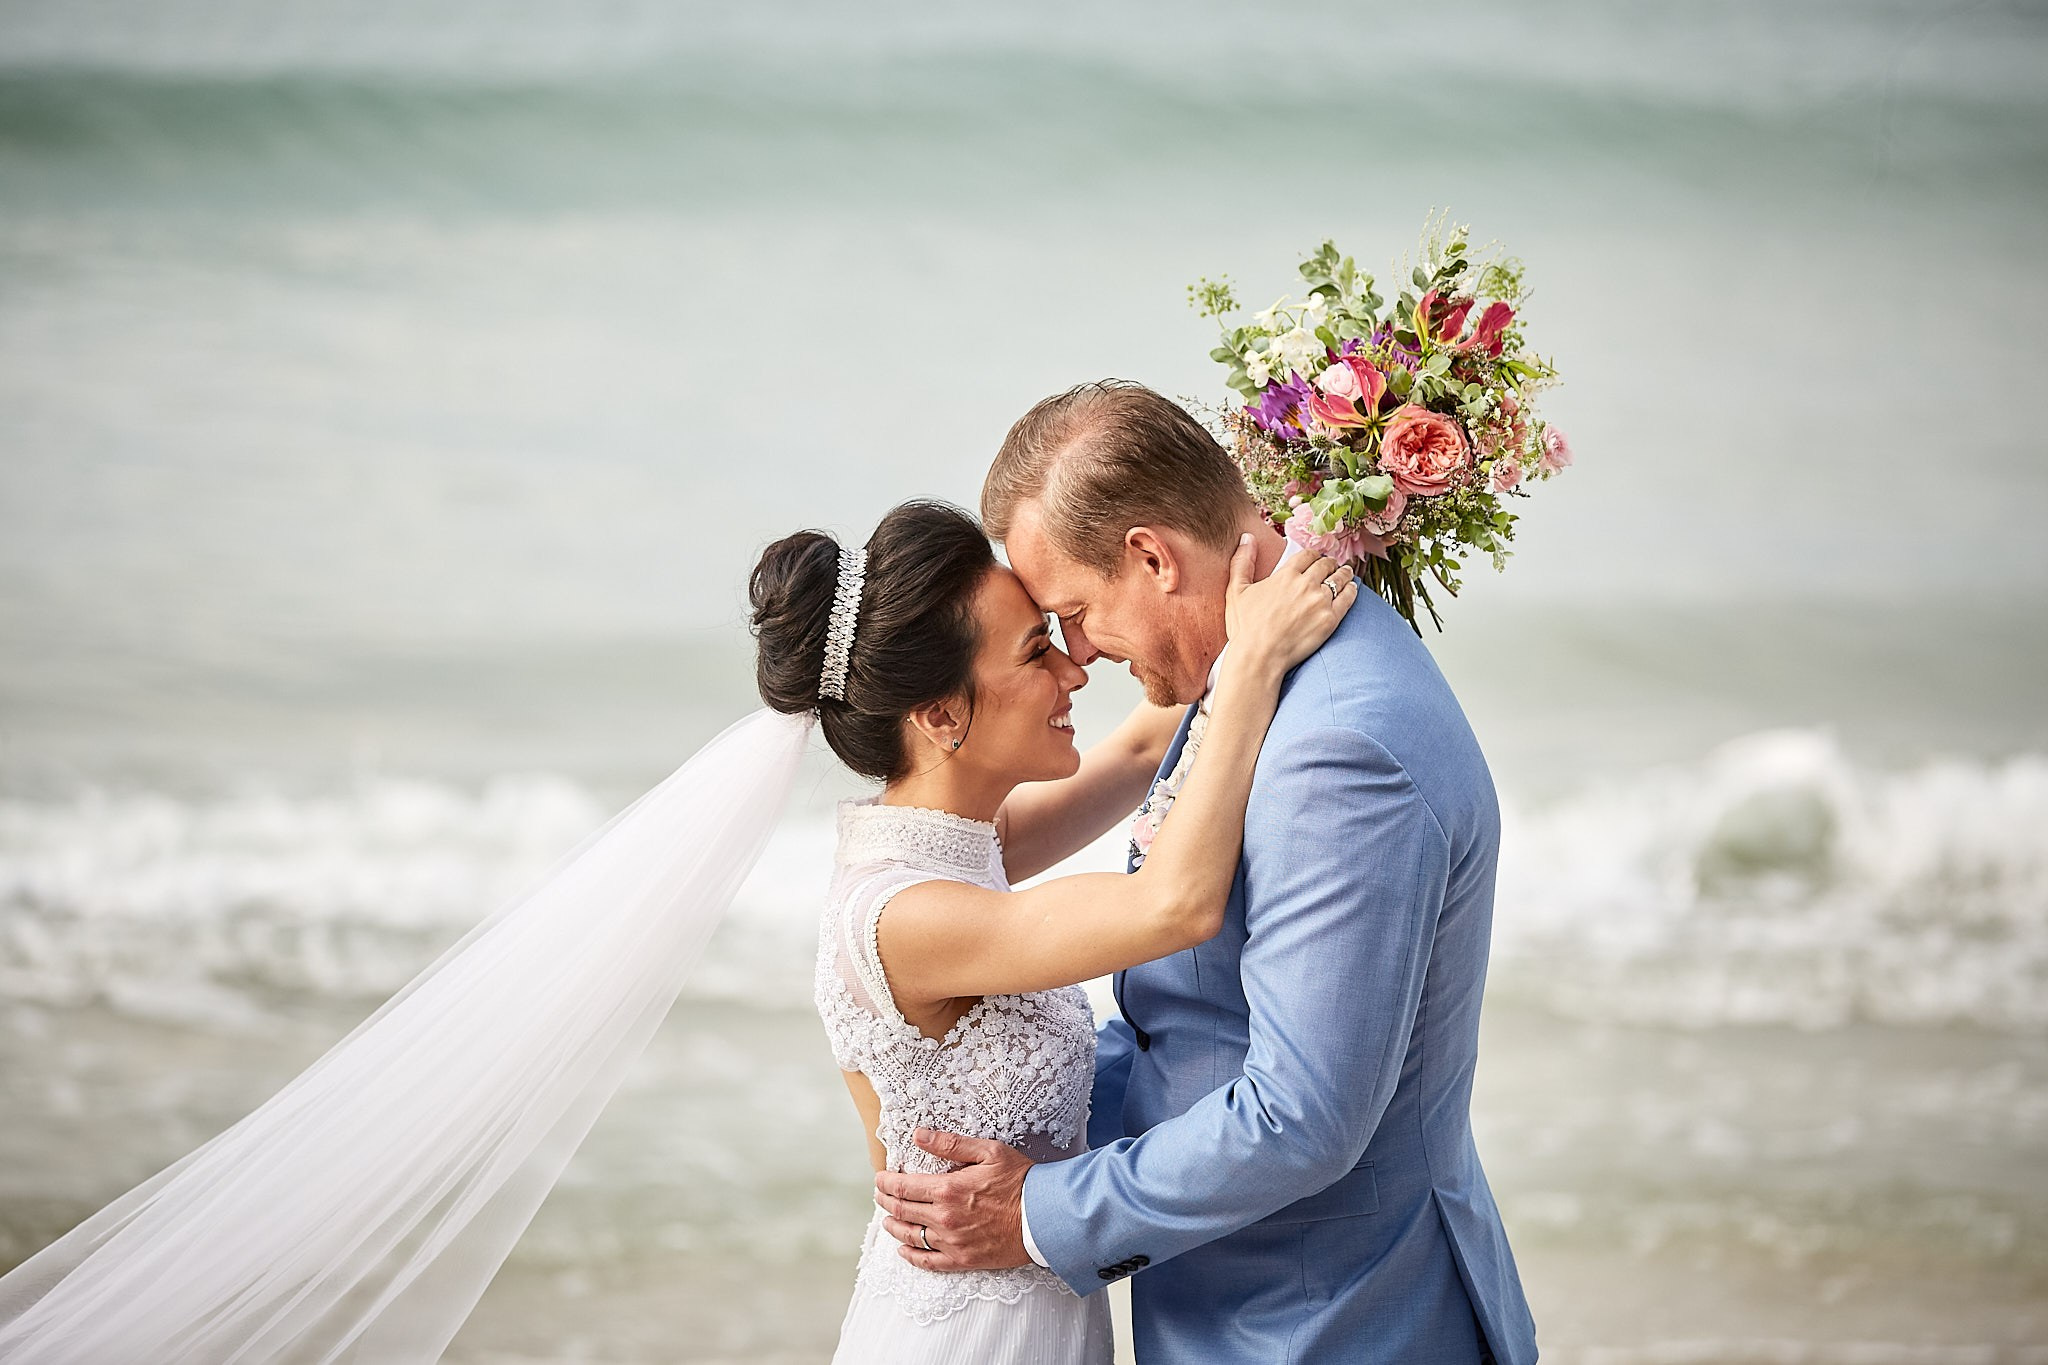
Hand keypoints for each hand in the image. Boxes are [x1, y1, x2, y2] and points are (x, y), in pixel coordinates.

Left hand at [871, 1127, 1032, 1271]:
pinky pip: (928, 1262)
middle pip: (902, 1210)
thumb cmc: (1020, 1180)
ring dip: (894, 1226)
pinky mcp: (962, 1260)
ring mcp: (951, 1242)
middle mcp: (944, 1218)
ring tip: (887, 1219)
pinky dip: (911, 1257)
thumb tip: (919, 1134)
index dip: (887, 1182)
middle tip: (880, 1194)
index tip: (880, 1178)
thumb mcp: (988, 1151)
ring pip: (910, 1236)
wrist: (1044, 1216)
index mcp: (947, 1190)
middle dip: (886, 1201)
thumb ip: (950, 1144)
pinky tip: (903, 1251)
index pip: (904, 1187)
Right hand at [1223, 536, 1357, 679]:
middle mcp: (1306, 584)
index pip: (1308, 555)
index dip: (1314, 555)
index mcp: (1286, 575)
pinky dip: (1352, 589)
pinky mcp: (1331, 619)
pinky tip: (1352, 588)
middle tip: (1332, 565)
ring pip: (1340, 578)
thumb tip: (1247, 537)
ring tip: (1345, 573)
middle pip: (1326, 565)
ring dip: (1343, 573)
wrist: (1259, 656)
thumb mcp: (1236, 590)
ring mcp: (1320, 601)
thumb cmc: (1246, 627)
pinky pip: (1348, 597)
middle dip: (1330, 563)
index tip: (1316, 558)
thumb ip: (1242, 562)